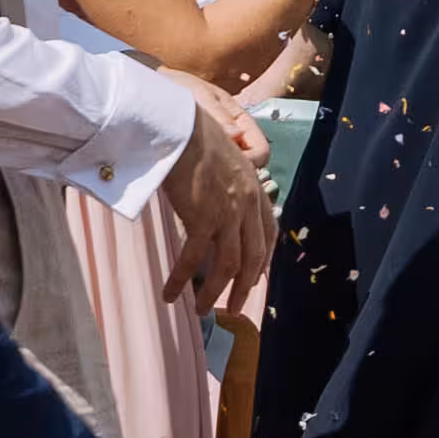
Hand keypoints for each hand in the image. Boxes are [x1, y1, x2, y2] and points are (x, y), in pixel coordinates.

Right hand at [154, 81, 278, 314]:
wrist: (178, 126)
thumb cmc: (193, 135)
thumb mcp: (223, 158)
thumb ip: (228, 181)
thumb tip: (217, 196)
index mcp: (255, 188)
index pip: (268, 233)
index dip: (261, 261)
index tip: (254, 278)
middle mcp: (248, 204)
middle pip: (253, 258)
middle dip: (243, 288)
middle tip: (233, 309)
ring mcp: (228, 213)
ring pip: (228, 266)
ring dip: (214, 293)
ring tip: (202, 311)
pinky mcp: (203, 218)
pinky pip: (193, 259)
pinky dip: (181, 280)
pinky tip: (170, 294)